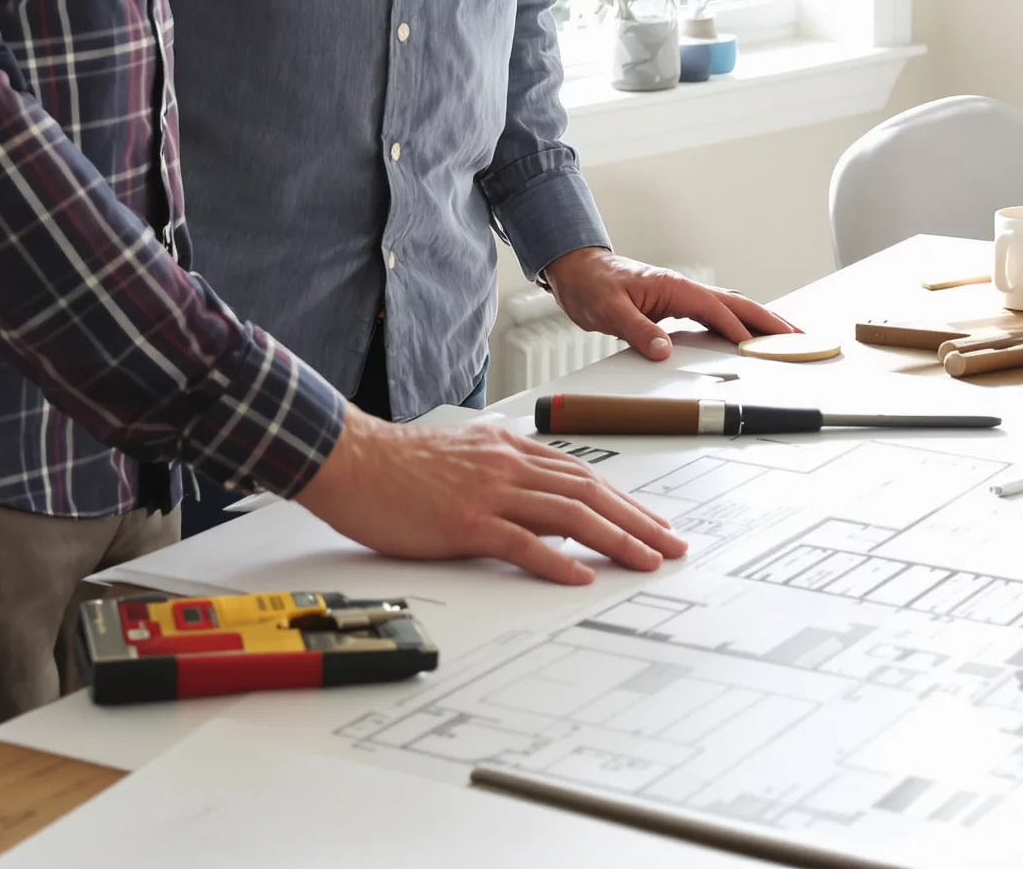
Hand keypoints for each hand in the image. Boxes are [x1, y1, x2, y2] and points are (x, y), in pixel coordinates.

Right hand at [296, 405, 688, 584]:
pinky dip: (556, 561)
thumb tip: (530, 493)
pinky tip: (581, 577)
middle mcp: (507, 463)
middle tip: (670, 545)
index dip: (623, 499)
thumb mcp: (460, 453)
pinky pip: (522, 543)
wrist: (352, 459)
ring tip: (647, 561)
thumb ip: (498, 467)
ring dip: (615, 539)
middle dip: (637, 520)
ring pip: (568, 514)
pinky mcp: (465, 522)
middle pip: (588, 490)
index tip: (651, 522)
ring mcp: (488, 491)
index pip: (581, 473)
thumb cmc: (396, 463)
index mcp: (507, 446)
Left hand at [542, 247, 796, 360]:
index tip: (765, 347)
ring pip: (730, 307)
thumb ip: (637, 331)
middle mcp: (683, 288)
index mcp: (673, 287)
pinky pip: (715, 314)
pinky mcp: (676, 304)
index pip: (717, 310)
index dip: (742, 330)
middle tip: (798, 337)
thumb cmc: (592, 286)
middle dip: (769, 321)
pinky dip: (737, 323)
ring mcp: (682, 295)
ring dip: (758, 321)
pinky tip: (746, 335)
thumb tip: (663, 351)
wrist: (577, 271)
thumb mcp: (609, 312)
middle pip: (737, 304)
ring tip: (785, 337)